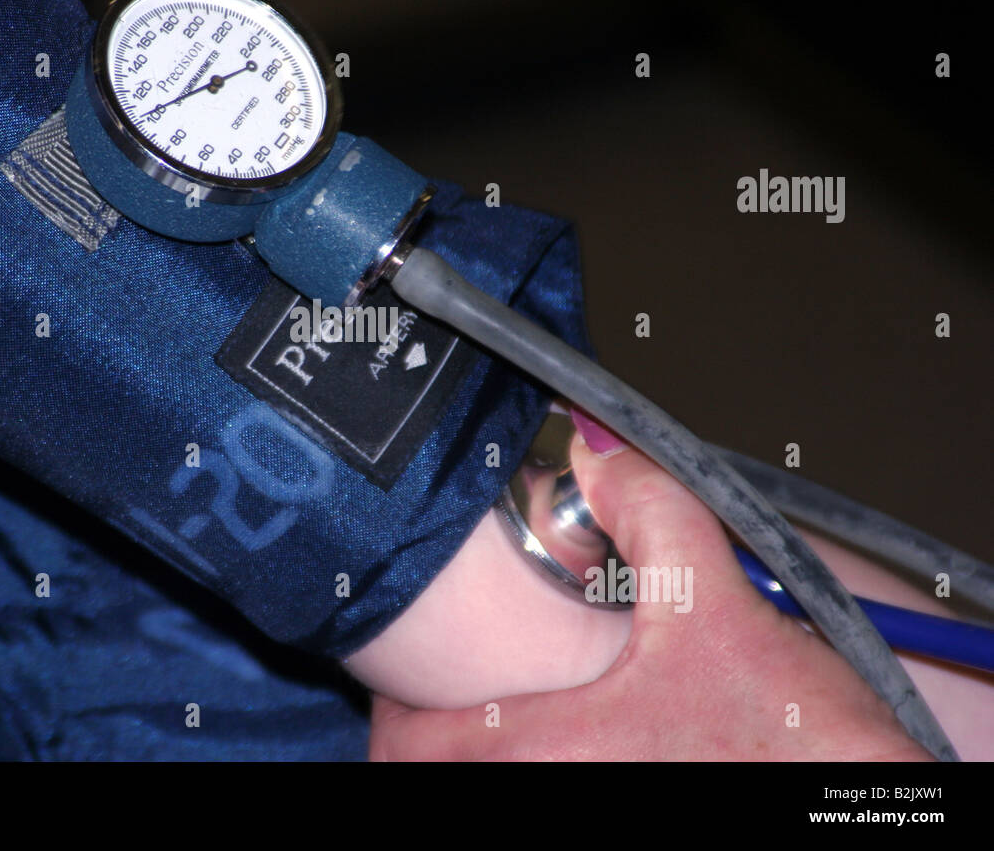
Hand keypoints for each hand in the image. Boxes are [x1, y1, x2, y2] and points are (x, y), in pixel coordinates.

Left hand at [369, 415, 931, 760]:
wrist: (865, 802)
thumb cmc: (798, 739)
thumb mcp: (717, 607)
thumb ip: (650, 515)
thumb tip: (603, 450)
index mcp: (547, 753)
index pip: (410, 750)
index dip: (398, 711)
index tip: (406, 685)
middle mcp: (554, 798)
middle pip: (439, 779)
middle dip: (434, 741)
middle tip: (448, 702)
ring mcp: (596, 816)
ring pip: (491, 796)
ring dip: (485, 758)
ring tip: (508, 718)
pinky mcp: (626, 824)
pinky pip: (547, 800)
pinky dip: (536, 771)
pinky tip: (579, 746)